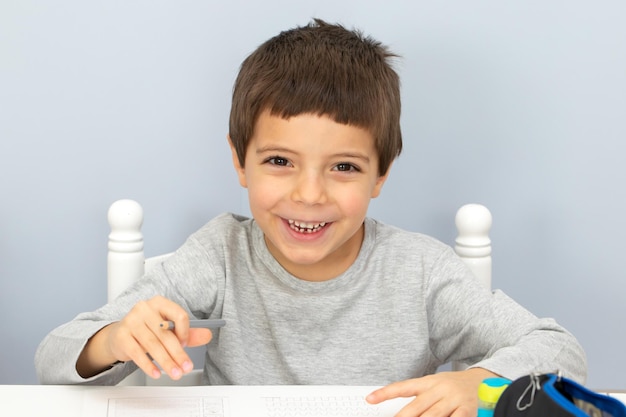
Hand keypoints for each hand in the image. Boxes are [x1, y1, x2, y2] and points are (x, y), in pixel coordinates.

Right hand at [77, 296, 212, 379]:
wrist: (119, 335)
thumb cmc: (147, 330)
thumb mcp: (168, 330)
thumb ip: (188, 333)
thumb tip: (208, 335)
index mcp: (160, 303)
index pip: (178, 315)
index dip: (185, 331)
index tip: (186, 344)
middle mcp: (144, 308)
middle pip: (166, 334)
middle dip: (178, 354)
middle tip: (186, 368)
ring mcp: (131, 321)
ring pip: (153, 345)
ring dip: (166, 362)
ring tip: (175, 373)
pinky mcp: (121, 336)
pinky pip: (138, 353)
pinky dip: (149, 366)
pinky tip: (157, 373)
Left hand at [366, 368, 497, 416]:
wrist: (485, 380)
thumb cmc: (455, 386)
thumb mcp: (436, 385)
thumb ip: (420, 398)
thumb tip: (402, 413)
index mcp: (429, 382)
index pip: (403, 387)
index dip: (385, 393)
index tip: (370, 399)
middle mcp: (440, 389)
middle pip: (416, 407)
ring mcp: (453, 400)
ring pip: (432, 416)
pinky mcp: (467, 411)